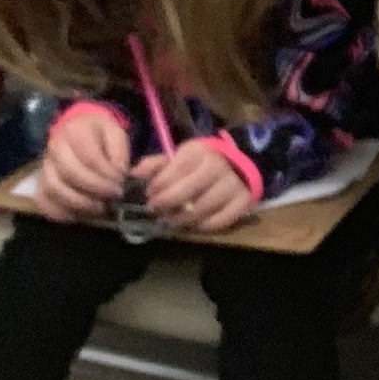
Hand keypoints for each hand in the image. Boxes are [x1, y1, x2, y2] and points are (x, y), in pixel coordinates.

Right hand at [33, 102, 132, 220]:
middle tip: (113, 197)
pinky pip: (42, 200)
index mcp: (75, 131)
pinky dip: (57, 212)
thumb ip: (119, 154)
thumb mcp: (116, 134)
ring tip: (99, 208)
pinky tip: (76, 216)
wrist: (78, 130)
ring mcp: (45, 165)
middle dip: (94, 189)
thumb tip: (118, 175)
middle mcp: (55, 147)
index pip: (89, 157)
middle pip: (69, 173)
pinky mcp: (40, 182)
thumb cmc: (100, 135)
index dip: (106, 175)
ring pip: (53, 188)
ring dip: (78, 203)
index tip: (120, 185)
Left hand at [139, 141, 253, 234]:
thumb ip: (155, 165)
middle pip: (189, 191)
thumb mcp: (179, 158)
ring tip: (170, 220)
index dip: (160, 184)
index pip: (177, 169)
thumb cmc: (199, 165)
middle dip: (167, 203)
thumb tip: (135, 174)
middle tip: (156, 210)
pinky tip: (191, 224)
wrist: (237, 168)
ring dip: (181, 219)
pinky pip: (219, 221)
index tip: (149, 193)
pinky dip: (202, 227)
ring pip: (203, 209)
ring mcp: (233, 185)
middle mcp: (219, 167)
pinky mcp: (243, 203)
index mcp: (200, 152)